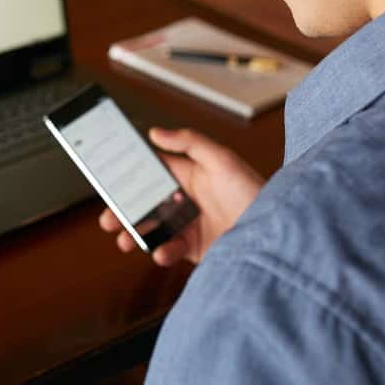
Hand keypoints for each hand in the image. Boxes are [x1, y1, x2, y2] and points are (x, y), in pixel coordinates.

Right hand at [99, 127, 264, 266]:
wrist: (276, 234)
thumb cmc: (255, 191)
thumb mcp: (222, 159)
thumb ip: (189, 143)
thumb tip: (156, 132)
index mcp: (188, 174)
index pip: (151, 171)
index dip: (128, 175)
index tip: (109, 180)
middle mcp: (185, 199)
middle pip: (144, 203)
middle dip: (123, 211)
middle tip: (108, 219)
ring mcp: (188, 224)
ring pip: (152, 228)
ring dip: (135, 234)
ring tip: (125, 240)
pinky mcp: (195, 249)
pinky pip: (170, 250)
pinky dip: (161, 252)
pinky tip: (162, 251)